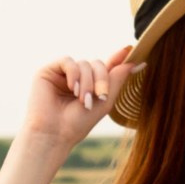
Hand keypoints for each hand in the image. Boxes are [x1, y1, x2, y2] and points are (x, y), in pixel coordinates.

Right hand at [23, 45, 145, 147]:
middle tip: (101, 96)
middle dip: (102, 80)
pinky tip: (72, 88)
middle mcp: (77, 78)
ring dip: (87, 82)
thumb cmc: (78, 123)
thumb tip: (135, 61)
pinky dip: (73, 74)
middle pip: (97, 64)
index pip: (106, 68)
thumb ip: (118, 79)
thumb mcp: (105, 101)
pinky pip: (68, 61)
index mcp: (90, 85)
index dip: (118, 59)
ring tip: (82, 100)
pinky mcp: (49, 71)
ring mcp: (63, 74)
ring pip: (84, 64)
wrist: (54, 134)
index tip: (130, 49)